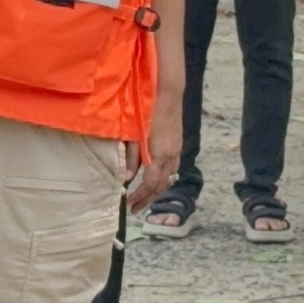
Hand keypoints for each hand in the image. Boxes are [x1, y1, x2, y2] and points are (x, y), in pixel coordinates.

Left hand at [125, 92, 185, 212]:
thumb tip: (125, 179)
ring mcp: (176, 151)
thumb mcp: (134, 135)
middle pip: (161, 185)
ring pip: (169, 179)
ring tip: (144, 199)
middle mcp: (171, 156)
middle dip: (147, 199)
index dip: (139, 196)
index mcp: (159, 154)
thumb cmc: (146, 110)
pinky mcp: (178, 145)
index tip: (128, 204)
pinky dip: (163, 179)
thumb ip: (131, 158)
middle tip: (135, 209)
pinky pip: (173, 169)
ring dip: (156, 191)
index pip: (150, 184)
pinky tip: (155, 180)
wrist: (168, 93)